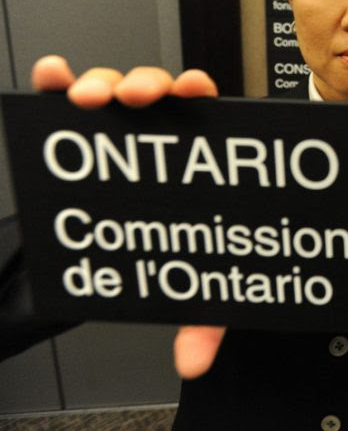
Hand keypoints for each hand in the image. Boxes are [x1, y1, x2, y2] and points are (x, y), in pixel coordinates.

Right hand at [33, 56, 234, 377]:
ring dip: (100, 85)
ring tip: (87, 97)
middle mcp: (165, 136)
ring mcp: (126, 131)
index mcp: (202, 157)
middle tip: (131, 99)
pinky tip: (51, 79)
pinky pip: (71, 100)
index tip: (195, 91)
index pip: (205, 112)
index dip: (198, 93)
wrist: (160, 256)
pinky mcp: (89, 136)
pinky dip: (59, 85)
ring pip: (115, 94)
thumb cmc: (190, 254)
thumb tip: (194, 359)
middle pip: (156, 95)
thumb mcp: (202, 289)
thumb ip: (205, 319)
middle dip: (141, 87)